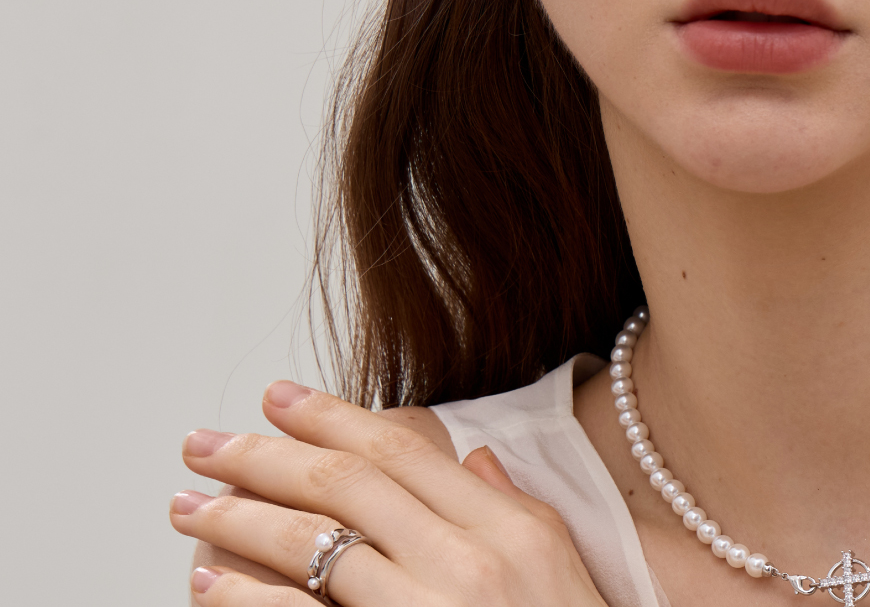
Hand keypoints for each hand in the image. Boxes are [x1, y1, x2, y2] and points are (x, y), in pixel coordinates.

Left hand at [169, 381, 608, 605]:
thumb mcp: (562, 566)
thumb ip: (513, 507)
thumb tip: (476, 462)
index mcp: (506, 525)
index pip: (399, 450)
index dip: (329, 416)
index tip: (276, 398)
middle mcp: (466, 558)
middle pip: (346, 484)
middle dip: (264, 455)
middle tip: (205, 443)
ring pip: (316, 544)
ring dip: (241, 519)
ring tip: (191, 506)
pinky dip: (249, 597)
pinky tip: (209, 581)